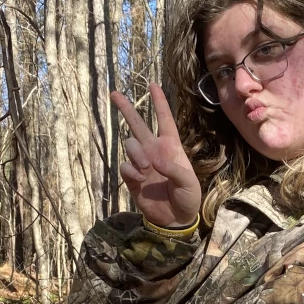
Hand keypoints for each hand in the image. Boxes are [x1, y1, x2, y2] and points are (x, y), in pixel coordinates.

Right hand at [112, 83, 201, 229]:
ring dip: (136, 152)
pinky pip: (125, 166)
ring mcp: (142, 163)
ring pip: (130, 144)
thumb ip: (173, 169)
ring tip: (146, 167)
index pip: (164, 119)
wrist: (176, 219)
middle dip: (126, 108)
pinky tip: (140, 178)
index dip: (159, 102)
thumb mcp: (188, 183)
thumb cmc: (188, 197)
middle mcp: (154, 150)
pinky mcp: (132, 178)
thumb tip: (153, 160)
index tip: (153, 84)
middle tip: (114, 94)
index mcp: (171, 146)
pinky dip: (130, 170)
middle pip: (137, 124)